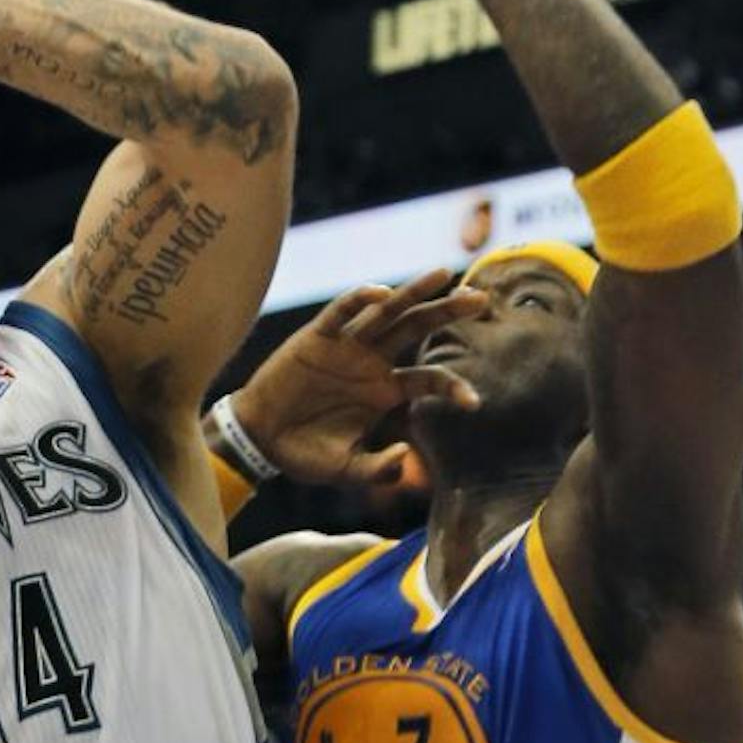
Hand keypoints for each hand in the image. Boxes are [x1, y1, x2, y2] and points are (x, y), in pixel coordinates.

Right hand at [222, 268, 483, 485]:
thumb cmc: (305, 454)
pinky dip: (358, 300)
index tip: (473, 402)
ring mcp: (346, 347)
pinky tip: (381, 293)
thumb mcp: (346, 469)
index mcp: (385, 391)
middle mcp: (371, 362)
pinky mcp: (316, 338)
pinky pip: (341, 313)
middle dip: (448, 312)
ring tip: (444, 273)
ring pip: (386, 312)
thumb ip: (378, 469)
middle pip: (417, 328)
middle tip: (482, 299)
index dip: (453, 386)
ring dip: (414, 292)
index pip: (429, 378)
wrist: (260, 441)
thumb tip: (406, 455)